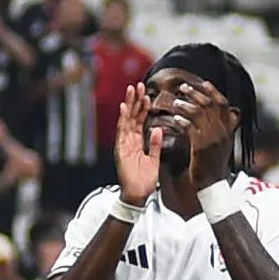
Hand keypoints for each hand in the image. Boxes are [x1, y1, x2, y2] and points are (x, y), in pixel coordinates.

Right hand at [112, 83, 156, 201]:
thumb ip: (155, 144)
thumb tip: (158, 129)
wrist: (138, 194)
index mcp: (137, 142)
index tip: (148, 94)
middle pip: (132, 116)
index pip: (140, 120)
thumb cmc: (144, 180)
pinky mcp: (121, 149)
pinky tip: (125, 107)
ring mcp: (124, 143)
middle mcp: (129, 140)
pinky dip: (123, 119)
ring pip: (126, 119)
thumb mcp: (154, 159)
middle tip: (139, 85)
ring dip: (129, 104)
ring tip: (132, 89)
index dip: (143, 107)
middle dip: (135, 100)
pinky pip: (122, 131)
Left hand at [174, 77, 239, 184]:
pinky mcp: (201, 147)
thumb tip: (232, 113)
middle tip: (183, 88)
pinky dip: (182, 121)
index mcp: (229, 130)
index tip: (203, 83)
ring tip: (175, 103)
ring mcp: (213, 140)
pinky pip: (190, 128)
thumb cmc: (214, 165)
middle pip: (210, 105)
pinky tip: (175, 119)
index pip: (224, 104)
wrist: (212, 186)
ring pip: (199, 114)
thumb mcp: (224, 144)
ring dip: (185, 105)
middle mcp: (223, 133)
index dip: (213, 91)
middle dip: (196, 93)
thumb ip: (225, 128)